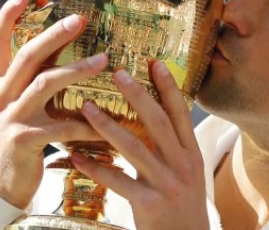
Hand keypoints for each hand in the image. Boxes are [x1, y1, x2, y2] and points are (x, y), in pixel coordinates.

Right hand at [0, 0, 108, 208]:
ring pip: (44, 84)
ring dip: (76, 69)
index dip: (7, 15)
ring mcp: (10, 117)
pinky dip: (88, 123)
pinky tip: (109, 123)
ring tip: (104, 60)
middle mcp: (0, 95)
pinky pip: (62, 126)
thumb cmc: (18, 134)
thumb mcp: (18, 101)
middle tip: (80, 19)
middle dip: (53, 35)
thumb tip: (59, 41)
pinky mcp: (24, 140)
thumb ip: (34, 74)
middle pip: (25, 56)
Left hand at [72, 61, 207, 229]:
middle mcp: (182, 165)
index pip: (180, 113)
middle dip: (138, 95)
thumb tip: (150, 116)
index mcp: (191, 153)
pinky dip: (96, 167)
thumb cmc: (183, 205)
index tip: (154, 62)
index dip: (168, 87)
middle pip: (158, 122)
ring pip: (134, 148)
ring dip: (108, 125)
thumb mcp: (187, 172)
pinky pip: (118, 181)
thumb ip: (171, 147)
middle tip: (117, 73)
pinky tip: (77, 156)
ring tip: (87, 107)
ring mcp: (167, 184)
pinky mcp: (150, 204)